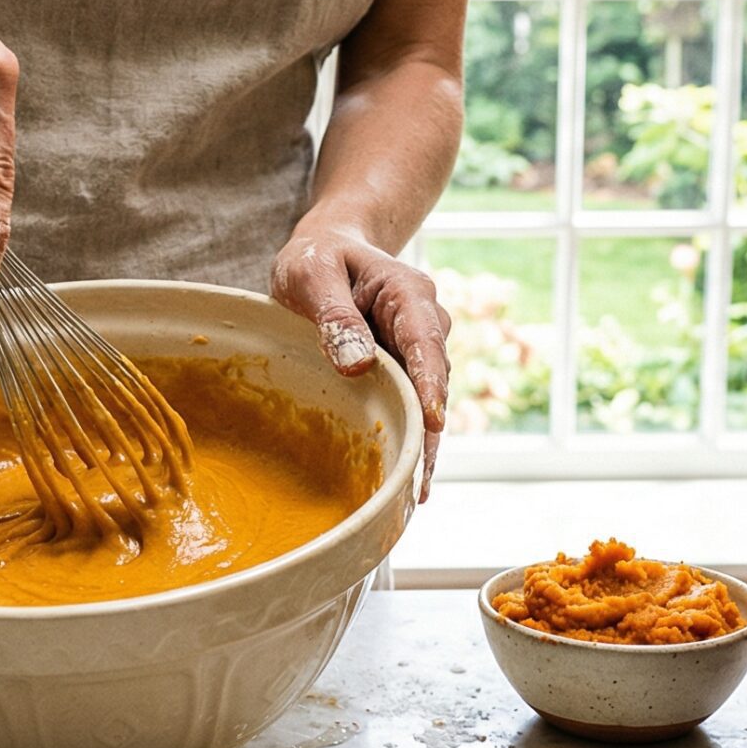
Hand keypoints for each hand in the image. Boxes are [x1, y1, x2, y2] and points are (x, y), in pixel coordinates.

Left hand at [271, 224, 450, 500]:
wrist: (328, 251)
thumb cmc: (318, 258)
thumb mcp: (313, 273)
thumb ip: (335, 315)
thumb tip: (358, 364)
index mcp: (408, 294)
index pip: (426, 342)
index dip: (429, 385)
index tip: (431, 423)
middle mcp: (424, 325)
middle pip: (433, 384)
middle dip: (429, 435)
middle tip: (418, 485)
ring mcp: (416, 352)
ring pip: (424, 404)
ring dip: (420, 447)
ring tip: (410, 496)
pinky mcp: (402, 373)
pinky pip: (407, 408)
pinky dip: (406, 441)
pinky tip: (402, 482)